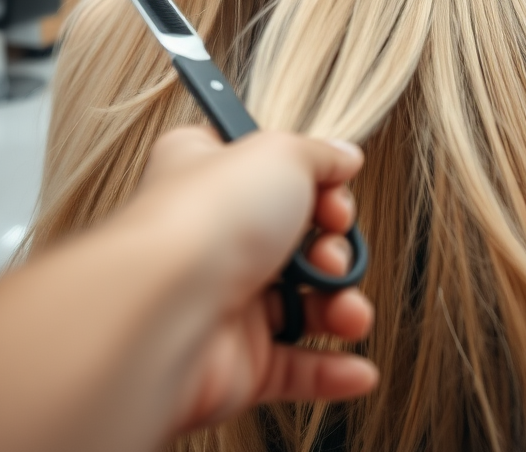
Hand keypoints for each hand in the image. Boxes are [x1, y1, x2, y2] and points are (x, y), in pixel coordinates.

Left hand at [131, 127, 376, 438]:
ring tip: (347, 310)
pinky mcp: (236, 362)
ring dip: (340, 306)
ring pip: (302, 304)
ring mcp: (224, 301)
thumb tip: (343, 155)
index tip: (333, 188)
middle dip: (331, 246)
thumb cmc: (210, 218)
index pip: (266, 167)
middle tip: (329, 250)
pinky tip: (358, 368)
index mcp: (209, 173)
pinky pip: (294, 369)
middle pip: (295, 239)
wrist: (166, 310)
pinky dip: (332, 371)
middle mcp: (214, 236)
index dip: (311, 177)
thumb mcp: (280, 154)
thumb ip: (319, 155)